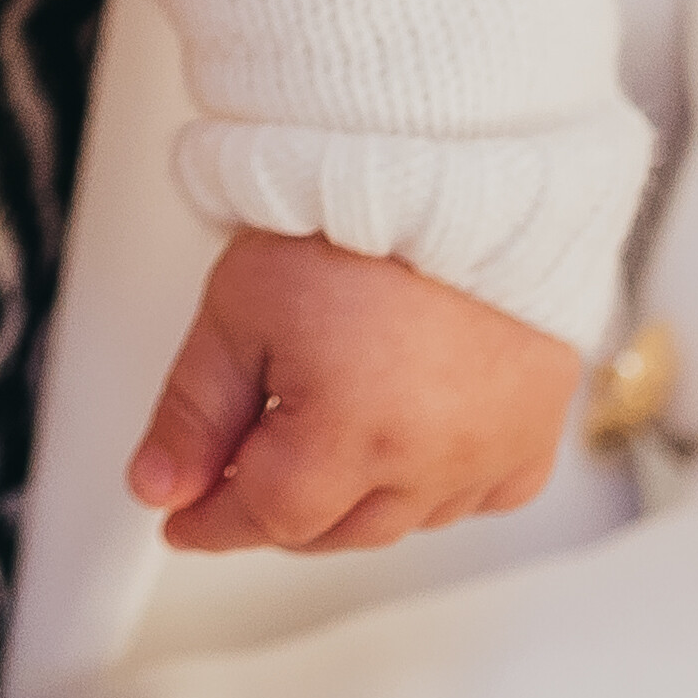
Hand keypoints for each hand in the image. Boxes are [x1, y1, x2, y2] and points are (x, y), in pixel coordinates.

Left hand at [128, 226, 581, 554]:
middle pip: (334, 530)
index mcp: (352, 436)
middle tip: (237, 471)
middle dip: (277, 509)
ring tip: (320, 440)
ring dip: (354, 500)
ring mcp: (491, 450)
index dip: (212, 520)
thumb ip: (193, 410)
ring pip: (404, 520)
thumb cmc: (355, 219)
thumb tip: (161, 485)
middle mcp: (431, 460)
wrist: (456, 167)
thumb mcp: (239, 307)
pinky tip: (406, 446)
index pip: (268, 518)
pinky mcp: (536, 430)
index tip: (183, 518)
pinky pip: (482, 495)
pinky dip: (437, 486)